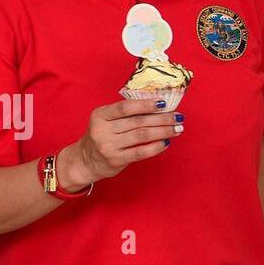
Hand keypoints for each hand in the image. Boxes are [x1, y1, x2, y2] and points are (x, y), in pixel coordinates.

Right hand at [58, 100, 184, 188]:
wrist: (84, 161)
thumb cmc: (102, 135)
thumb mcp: (106, 120)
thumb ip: (126, 113)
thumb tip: (159, 105)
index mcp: (100, 115)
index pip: (125, 107)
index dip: (146, 104)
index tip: (164, 103)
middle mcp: (102, 130)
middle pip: (138, 121)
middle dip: (162, 118)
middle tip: (178, 117)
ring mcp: (108, 146)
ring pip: (142, 135)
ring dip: (164, 131)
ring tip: (177, 128)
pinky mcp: (115, 160)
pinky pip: (140, 152)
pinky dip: (156, 147)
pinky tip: (166, 142)